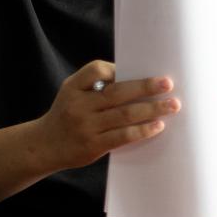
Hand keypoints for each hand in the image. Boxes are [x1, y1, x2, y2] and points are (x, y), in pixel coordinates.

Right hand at [30, 60, 177, 173]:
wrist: (44, 146)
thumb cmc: (67, 116)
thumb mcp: (71, 95)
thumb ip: (95, 87)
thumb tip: (138, 82)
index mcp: (72, 88)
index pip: (97, 70)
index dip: (119, 70)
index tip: (140, 69)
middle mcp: (78, 106)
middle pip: (117, 92)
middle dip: (145, 87)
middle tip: (168, 83)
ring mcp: (85, 126)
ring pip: (124, 114)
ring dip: (152, 109)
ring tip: (172, 105)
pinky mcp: (93, 145)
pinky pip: (123, 136)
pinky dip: (142, 130)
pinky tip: (157, 126)